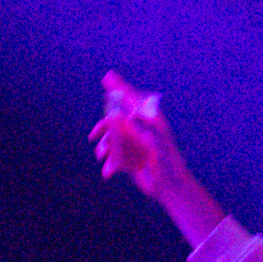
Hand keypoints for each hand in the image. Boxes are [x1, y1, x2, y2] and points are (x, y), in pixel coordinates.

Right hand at [91, 72, 188, 202]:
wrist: (170, 184)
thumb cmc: (166, 159)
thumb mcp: (151, 138)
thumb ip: (133, 125)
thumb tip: (115, 114)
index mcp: (148, 119)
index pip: (130, 99)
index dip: (118, 88)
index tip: (107, 77)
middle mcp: (140, 129)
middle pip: (115, 121)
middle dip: (103, 128)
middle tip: (93, 136)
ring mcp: (135, 144)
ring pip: (112, 140)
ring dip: (104, 148)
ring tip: (103, 157)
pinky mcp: (131, 160)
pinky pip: (114, 157)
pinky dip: (109, 164)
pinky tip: (109, 173)